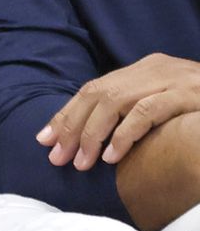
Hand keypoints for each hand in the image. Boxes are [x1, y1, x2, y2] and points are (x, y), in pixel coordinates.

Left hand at [37, 54, 199, 169]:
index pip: (94, 88)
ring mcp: (174, 79)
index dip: (67, 114)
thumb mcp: (169, 106)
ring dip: (93, 134)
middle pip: (98, 93)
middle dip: (71, 126)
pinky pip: (146, 112)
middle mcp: (156, 68)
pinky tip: (112, 156)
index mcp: (147, 69)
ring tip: (80, 162)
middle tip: (56, 156)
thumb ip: (138, 112)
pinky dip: (125, 134)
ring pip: (115, 100)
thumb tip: (98, 140)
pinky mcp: (190, 94)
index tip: (44, 139)